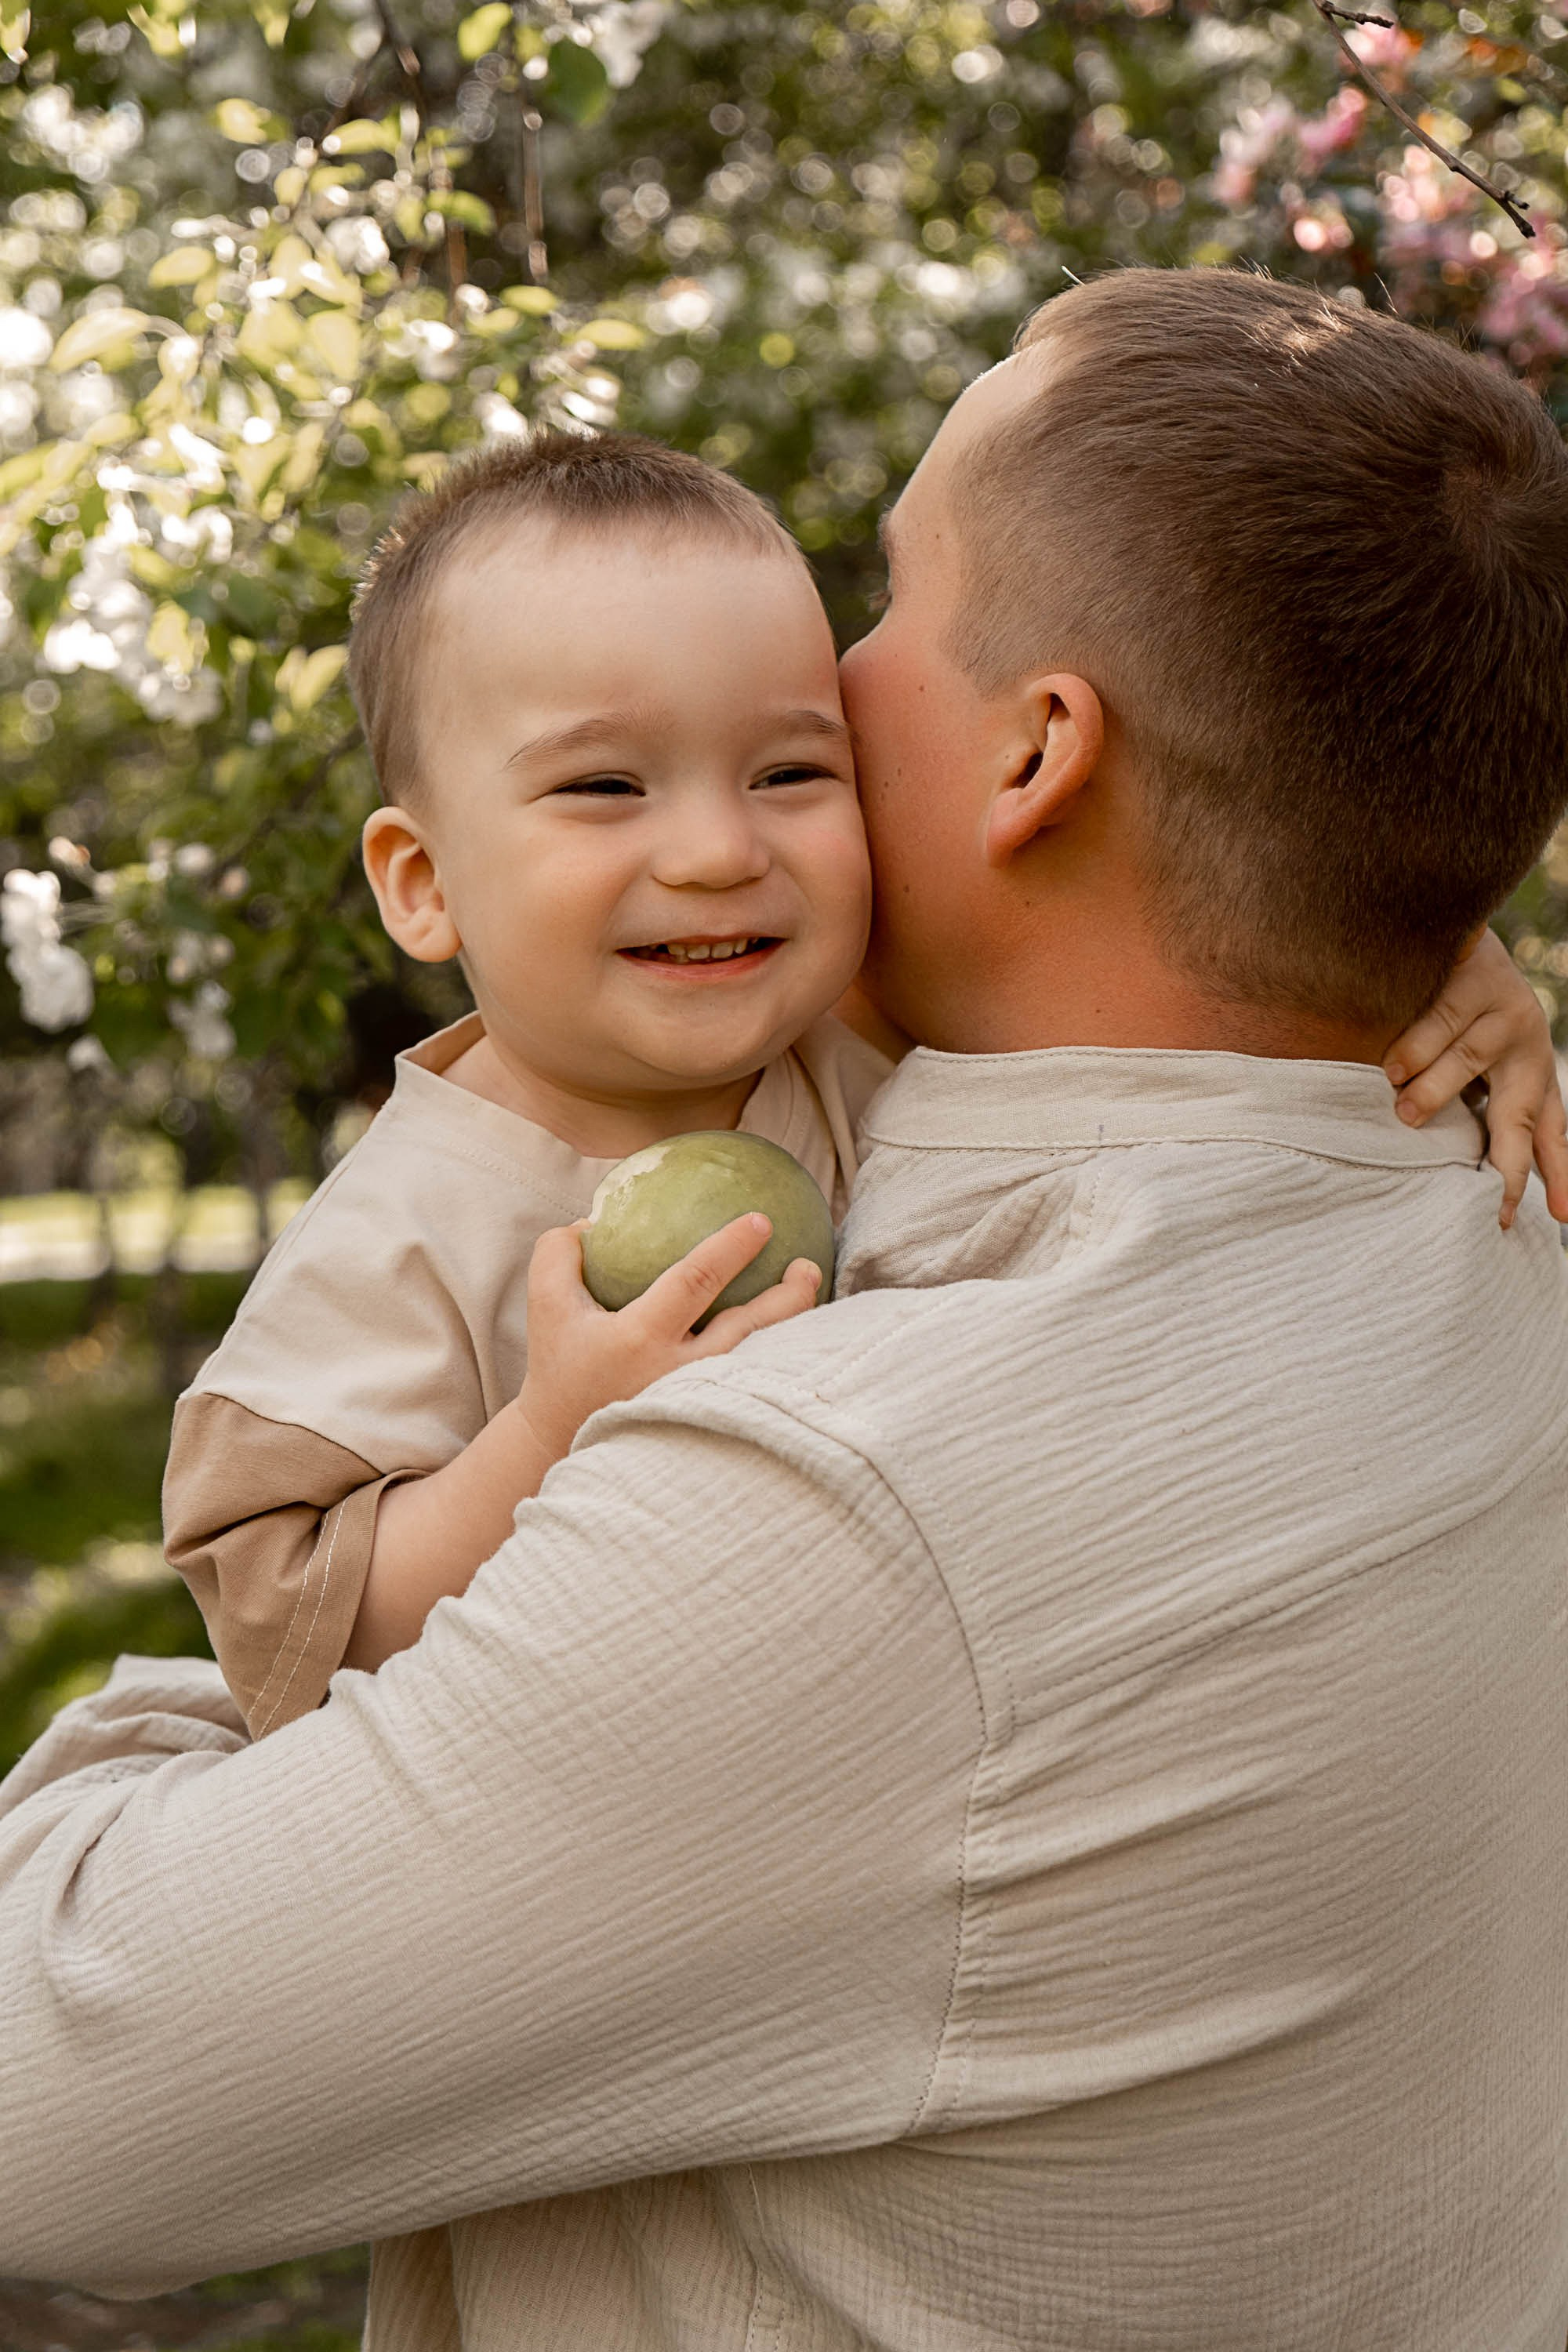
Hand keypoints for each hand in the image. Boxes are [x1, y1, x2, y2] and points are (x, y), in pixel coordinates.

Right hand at [515, 1213, 823, 1467]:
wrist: (562, 1442)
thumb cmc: (560, 1366)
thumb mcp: (547, 1306)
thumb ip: (560, 1255)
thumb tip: (593, 1220)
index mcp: (640, 1339)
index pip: (695, 1282)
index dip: (730, 1249)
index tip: (761, 1221)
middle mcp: (678, 1372)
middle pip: (749, 1330)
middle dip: (788, 1296)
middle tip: (808, 1262)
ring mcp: (697, 1401)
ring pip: (762, 1360)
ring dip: (794, 1323)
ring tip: (809, 1283)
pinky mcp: (708, 1420)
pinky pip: (755, 1380)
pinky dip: (779, 1353)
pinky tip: (797, 1329)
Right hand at [1383, 928, 1567, 1229]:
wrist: (1439, 923)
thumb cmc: (1447, 1008)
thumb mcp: (1470, 1065)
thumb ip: (1472, 1107)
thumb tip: (1459, 1165)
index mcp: (1531, 1071)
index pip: (1550, 1131)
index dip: (1553, 1175)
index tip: (1547, 1218)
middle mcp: (1529, 1043)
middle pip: (1524, 1112)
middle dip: (1512, 1161)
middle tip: (1498, 1201)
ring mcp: (1506, 1008)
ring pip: (1469, 1062)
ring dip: (1433, 1092)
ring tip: (1403, 1115)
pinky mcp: (1478, 978)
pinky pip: (1441, 1022)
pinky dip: (1413, 1047)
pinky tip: (1389, 1066)